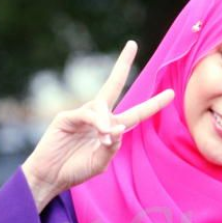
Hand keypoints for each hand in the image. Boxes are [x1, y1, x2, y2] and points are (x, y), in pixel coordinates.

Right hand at [22, 41, 174, 211]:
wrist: (50, 178)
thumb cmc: (75, 171)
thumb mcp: (100, 162)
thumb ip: (112, 146)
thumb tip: (119, 127)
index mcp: (110, 129)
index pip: (136, 114)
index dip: (153, 104)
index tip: (171, 93)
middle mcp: (97, 118)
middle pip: (113, 87)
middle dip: (121, 65)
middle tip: (132, 45)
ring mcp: (81, 116)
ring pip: (101, 106)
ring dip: (106, 121)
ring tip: (105, 138)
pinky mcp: (66, 117)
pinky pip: (87, 114)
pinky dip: (96, 122)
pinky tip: (100, 132)